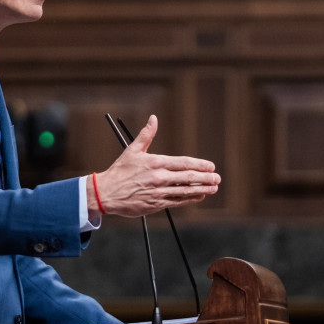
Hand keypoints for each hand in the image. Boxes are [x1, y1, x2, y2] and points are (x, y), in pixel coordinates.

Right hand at [90, 115, 220, 217]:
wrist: (106, 193)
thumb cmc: (120, 171)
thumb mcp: (132, 150)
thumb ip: (147, 135)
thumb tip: (153, 118)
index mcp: (155, 163)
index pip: (183, 163)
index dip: (199, 165)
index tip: (210, 165)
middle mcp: (159, 178)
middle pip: (188, 178)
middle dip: (205, 178)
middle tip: (217, 177)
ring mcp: (159, 192)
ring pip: (185, 191)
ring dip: (202, 189)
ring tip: (214, 187)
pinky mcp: (156, 204)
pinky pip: (177, 202)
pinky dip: (190, 199)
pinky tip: (199, 196)